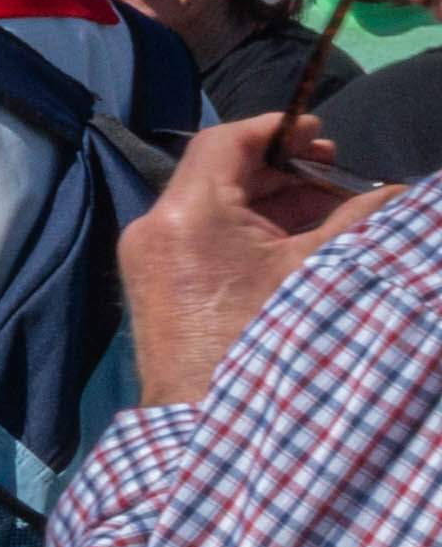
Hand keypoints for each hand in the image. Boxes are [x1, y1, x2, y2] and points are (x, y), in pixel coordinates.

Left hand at [127, 109, 374, 412]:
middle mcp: (154, 228)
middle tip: (335, 170)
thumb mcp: (318, 273)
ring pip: (213, 205)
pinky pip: (202, 235)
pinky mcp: (155, 281)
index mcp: (186, 216)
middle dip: (282, 168)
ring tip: (328, 208)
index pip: (223, 142)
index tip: (318, 131)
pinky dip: (247, 228)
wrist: (207, 418)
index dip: (275, 129)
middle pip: (219, 172)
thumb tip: (397, 193)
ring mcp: (148, 256)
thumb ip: (357, 222)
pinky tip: (296, 241)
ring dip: (270, 199)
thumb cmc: (265, 341)